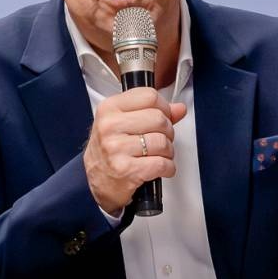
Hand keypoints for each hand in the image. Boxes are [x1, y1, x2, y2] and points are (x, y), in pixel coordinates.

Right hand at [86, 87, 187, 214]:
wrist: (98, 181)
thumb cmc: (110, 151)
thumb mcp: (124, 123)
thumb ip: (153, 112)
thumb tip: (179, 108)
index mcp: (109, 109)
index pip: (149, 96)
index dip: (163, 108)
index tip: (162, 117)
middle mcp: (110, 126)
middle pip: (159, 118)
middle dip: (168, 132)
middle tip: (160, 140)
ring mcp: (116, 148)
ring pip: (162, 142)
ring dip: (168, 152)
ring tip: (158, 155)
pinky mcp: (126, 170)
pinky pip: (162, 164)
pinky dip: (168, 168)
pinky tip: (159, 168)